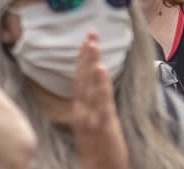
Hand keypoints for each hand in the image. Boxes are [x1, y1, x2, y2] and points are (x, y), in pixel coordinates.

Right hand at [70, 32, 127, 168]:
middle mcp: (82, 110)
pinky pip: (102, 100)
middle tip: (90, 33)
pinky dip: (100, 84)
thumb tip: (93, 88)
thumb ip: (90, 107)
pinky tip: (101, 69)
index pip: (79, 78)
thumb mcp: (89, 125)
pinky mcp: (104, 124)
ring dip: (91, 63)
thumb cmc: (97, 151)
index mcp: (79, 109)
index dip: (82, 59)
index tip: (86, 41)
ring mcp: (92, 116)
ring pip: (90, 85)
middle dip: (86, 54)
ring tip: (93, 44)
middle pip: (83, 77)